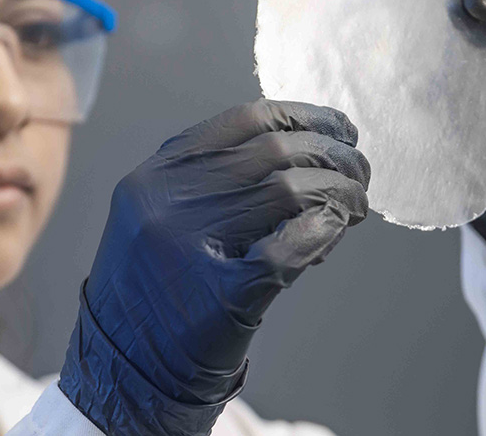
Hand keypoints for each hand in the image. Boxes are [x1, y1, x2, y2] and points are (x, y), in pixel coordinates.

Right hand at [59, 99, 369, 434]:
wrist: (125, 369)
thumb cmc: (152, 293)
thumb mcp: (159, 217)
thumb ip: (212, 179)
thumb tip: (303, 145)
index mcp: (156, 176)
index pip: (245, 120)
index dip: (304, 116)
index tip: (338, 128)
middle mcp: (168, 203)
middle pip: (276, 152)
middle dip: (334, 155)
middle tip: (360, 170)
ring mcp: (191, 248)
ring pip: (290, 191)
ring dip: (339, 192)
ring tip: (355, 204)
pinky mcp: (224, 295)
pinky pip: (292, 246)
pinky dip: (324, 231)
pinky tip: (334, 232)